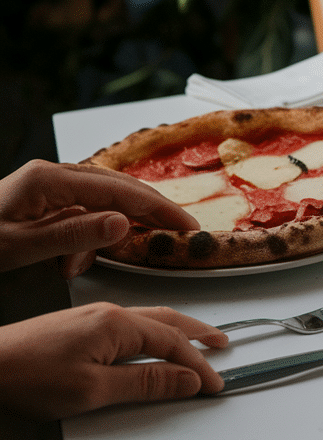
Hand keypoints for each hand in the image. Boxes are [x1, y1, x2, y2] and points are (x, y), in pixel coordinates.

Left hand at [0, 160, 198, 277]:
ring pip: (100, 203)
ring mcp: (48, 186)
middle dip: (145, 215)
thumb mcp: (19, 247)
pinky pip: (81, 213)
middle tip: (177, 232)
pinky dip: (84, 237)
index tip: (186, 224)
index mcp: (49, 179)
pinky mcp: (43, 200)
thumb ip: (74, 234)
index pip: (120, 192)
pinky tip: (69, 260)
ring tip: (81, 264)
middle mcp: (53, 175)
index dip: (159, 209)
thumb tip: (123, 223)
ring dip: (101, 236)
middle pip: (118, 190)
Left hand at [0, 302, 225, 419]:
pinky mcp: (79, 324)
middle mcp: (109, 312)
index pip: (172, 342)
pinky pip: (130, 322)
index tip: (213, 382)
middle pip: (167, 320)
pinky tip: (150, 340)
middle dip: (198, 332)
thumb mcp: (92, 390)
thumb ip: (145, 384)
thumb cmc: (26, 376)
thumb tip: (186, 380)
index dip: (197, 364)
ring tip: (196, 339)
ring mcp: (93, 315)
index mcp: (117, 324)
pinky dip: (153, 331)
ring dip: (177, 329)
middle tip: (222, 344)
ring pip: (149, 318)